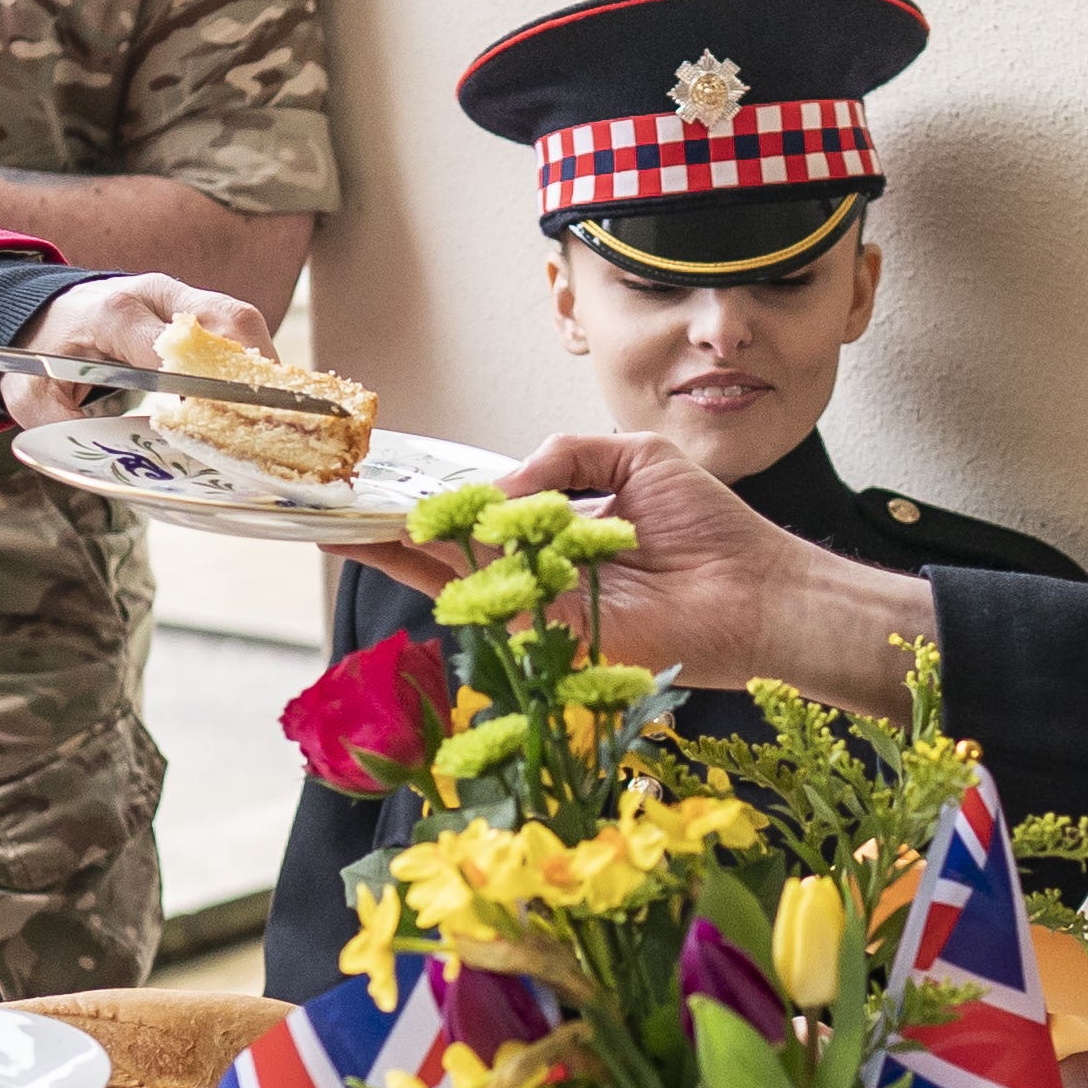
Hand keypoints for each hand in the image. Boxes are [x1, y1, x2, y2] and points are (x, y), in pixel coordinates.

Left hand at [0, 273, 273, 425]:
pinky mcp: (198, 305)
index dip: (202, 386)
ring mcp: (182, 295)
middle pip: (226, 319)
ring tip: (271, 415)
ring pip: (243, 320)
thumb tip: (117, 460)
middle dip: (250, 372)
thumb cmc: (45, 355)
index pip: (171, 346)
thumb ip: (65, 428)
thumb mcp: (33, 398)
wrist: (48, 313)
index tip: (219, 427)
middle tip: (264, 424)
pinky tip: (259, 400)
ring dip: (261, 367)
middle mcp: (155, 294)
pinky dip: (255, 362)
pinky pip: (241, 327)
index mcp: (113, 313)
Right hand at [349, 434, 936, 713]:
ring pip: (450, 577)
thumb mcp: (631, 458)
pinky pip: (482, 598)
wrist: (755, 589)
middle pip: (450, 550)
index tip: (385, 483)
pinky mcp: (545, 630)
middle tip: (332, 505)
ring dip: (390, 550)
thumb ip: (560, 457)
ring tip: (334, 520)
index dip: (436, 501)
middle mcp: (542, 571)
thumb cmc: (711, 527)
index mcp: (563, 530)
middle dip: (392, 529)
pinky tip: (388, 540)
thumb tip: (498, 493)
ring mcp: (539, 605)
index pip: (485, 516)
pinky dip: (432, 570)